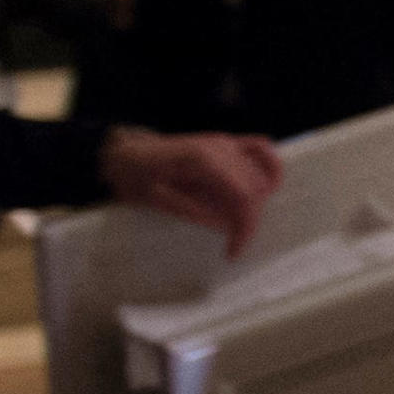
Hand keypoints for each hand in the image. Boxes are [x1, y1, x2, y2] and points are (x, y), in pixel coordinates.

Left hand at [98, 127, 281, 255]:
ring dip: (259, 200)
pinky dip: (269, 169)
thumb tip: (227, 226)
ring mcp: (226, 142)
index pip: (243, 195)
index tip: (234, 252)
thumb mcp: (155, 199)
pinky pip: (261, 149)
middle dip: (248, 218)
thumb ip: (194, 211)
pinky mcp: (227, 143)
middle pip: (256, 188)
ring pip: (264, 173)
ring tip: (238, 218)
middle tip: (231, 242)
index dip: (245, 227)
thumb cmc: (133, 176)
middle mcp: (221, 147)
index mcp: (203, 160)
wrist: (124, 154)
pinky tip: (264, 189)